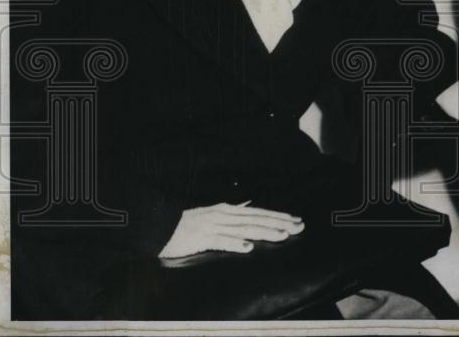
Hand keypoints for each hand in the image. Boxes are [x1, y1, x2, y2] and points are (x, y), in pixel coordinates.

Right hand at [158, 201, 303, 258]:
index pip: (259, 213)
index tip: (296, 220)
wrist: (159, 226)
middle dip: (280, 223)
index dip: (278, 217)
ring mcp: (213, 226)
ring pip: (244, 229)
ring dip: (265, 232)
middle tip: (300, 227)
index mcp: (228, 211)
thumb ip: (231, 215)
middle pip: (257, 219)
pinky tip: (248, 248)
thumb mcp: (213, 215)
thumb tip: (248, 210)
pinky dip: (235, 244)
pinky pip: (221, 242)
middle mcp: (224, 216)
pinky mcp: (201, 238)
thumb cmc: (187, 224)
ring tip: (283, 236)